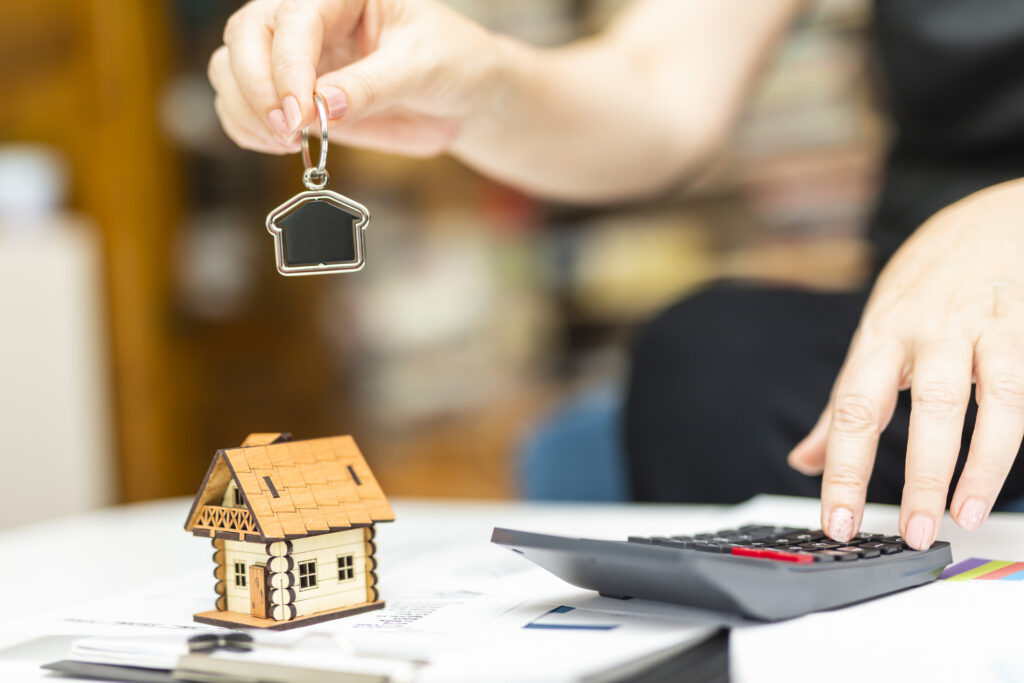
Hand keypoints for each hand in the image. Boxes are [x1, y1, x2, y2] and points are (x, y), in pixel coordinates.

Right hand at [208, 0, 499, 156]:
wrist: (464, 96)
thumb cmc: (453, 63)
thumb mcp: (422, 67)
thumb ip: (372, 86)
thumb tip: (322, 107)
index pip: (293, 19)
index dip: (288, 67)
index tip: (300, 114)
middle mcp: (308, 17)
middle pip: (245, 36)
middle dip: (256, 87)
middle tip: (288, 131)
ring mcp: (295, 56)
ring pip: (231, 68)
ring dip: (245, 110)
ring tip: (286, 143)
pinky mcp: (292, 94)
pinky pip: (243, 106)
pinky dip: (246, 129)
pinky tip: (280, 146)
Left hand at [789, 179, 1023, 548]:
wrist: (989, 219)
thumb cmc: (923, 286)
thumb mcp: (873, 334)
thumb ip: (844, 402)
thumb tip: (803, 460)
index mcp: (878, 336)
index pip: (853, 410)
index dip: (842, 469)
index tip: (838, 520)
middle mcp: (927, 332)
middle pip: (921, 408)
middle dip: (915, 476)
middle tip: (910, 533)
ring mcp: (981, 329)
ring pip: (983, 403)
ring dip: (974, 467)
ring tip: (960, 517)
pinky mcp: (1022, 332)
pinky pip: (1022, 394)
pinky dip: (1010, 441)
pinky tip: (993, 482)